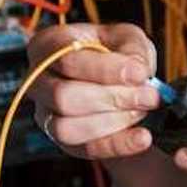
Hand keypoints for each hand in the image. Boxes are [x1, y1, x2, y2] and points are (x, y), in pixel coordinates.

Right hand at [24, 22, 162, 159]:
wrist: (117, 79)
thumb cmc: (114, 53)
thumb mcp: (127, 38)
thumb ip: (132, 50)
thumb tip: (137, 71)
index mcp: (48, 46)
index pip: (67, 60)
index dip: (105, 69)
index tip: (140, 74)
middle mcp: (38, 82)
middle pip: (63, 97)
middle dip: (112, 98)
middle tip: (148, 96)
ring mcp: (46, 114)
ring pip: (66, 129)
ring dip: (112, 123)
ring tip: (141, 111)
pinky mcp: (63, 141)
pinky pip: (85, 149)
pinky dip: (117, 145)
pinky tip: (142, 137)